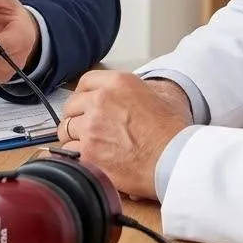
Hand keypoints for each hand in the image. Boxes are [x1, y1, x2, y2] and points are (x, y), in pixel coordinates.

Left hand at [57, 71, 193, 198]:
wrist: (176, 159)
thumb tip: (121, 97)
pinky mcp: (88, 154)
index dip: (83, 95)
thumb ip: (131, 92)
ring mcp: (91, 127)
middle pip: (71, 107)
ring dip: (75, 139)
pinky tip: (92, 160)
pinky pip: (70, 154)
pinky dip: (78, 158)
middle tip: (84, 129)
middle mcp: (100, 101)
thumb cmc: (172, 132)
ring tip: (90, 147)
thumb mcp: (156, 95)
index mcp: (117, 83)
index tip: (83, 105)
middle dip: (76, 118)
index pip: (85, 82)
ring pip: (66, 131)